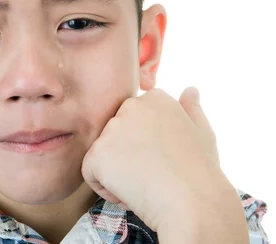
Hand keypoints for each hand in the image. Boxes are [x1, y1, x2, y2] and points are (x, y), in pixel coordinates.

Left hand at [81, 87, 226, 231]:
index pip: (134, 121)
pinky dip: (106, 188)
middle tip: (155, 174)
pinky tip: (131, 193)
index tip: (166, 159)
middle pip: (115, 137)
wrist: (193, 203)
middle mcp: (130, 106)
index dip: (147, 146)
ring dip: (118, 173)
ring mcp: (112, 129)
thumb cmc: (200, 173)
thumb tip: (190, 89)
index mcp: (155, 99)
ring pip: (103, 155)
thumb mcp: (202, 133)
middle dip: (129, 157)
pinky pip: (90, 173)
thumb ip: (191, 110)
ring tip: (145, 184)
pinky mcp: (97, 153)